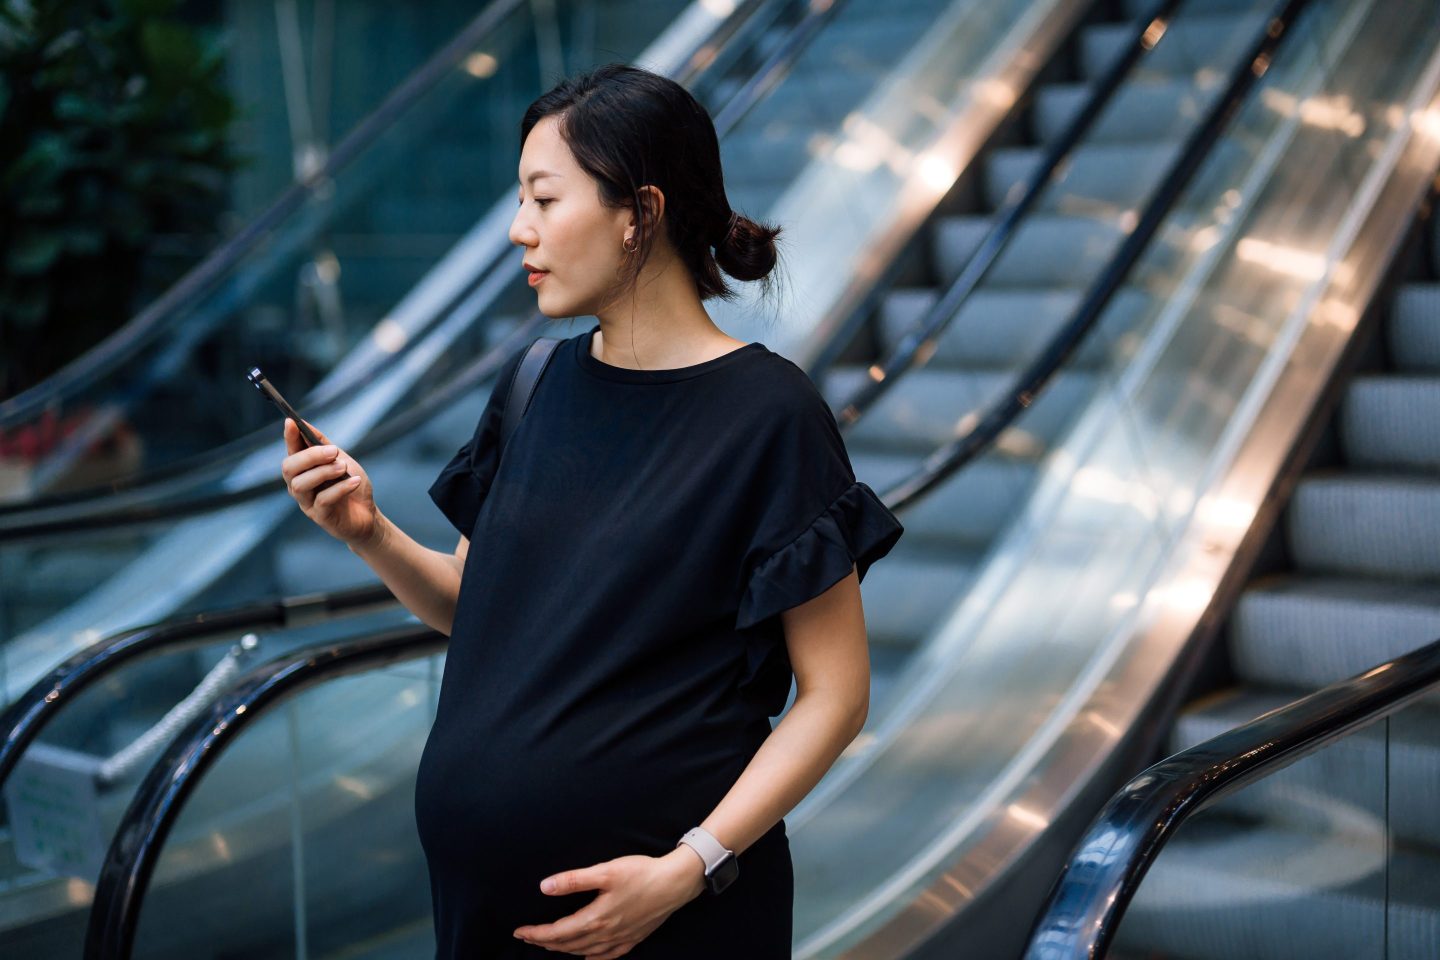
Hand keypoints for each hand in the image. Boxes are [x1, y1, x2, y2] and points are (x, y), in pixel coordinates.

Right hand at [279, 417, 378, 548]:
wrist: (368, 516)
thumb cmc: (352, 486)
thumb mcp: (342, 461)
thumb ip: (324, 445)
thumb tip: (305, 424)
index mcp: (303, 471)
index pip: (291, 451)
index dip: (289, 437)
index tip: (291, 422)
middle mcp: (299, 486)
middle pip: (289, 468)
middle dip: (310, 456)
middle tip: (334, 451)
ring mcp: (307, 503)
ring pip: (300, 485)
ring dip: (323, 472)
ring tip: (344, 468)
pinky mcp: (320, 517)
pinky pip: (323, 500)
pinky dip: (340, 488)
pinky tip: (355, 481)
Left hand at [514, 849, 706, 956]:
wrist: (675, 883)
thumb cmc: (641, 873)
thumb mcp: (605, 871)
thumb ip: (574, 880)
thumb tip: (545, 887)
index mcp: (596, 918)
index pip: (558, 932)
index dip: (536, 933)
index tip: (519, 931)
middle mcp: (605, 934)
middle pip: (568, 944)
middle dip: (544, 942)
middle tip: (527, 938)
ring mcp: (620, 939)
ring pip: (584, 951)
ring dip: (563, 949)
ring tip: (548, 944)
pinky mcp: (633, 938)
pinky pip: (606, 955)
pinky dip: (591, 957)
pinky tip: (587, 956)